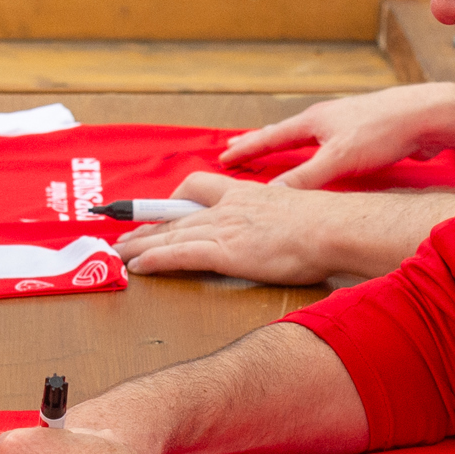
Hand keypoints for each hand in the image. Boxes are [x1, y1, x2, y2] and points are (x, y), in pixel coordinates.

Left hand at [117, 173, 454, 285]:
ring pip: (170, 234)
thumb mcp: (296, 212)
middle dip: (146, 225)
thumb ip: (280, 218)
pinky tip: (138, 265)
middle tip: (124, 233)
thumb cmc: (325, 225)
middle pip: (175, 214)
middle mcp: (228, 208)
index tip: (164, 208)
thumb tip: (284, 230)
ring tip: (121, 252)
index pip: (199, 188)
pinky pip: (179, 255)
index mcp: (245, 195)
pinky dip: (155, 259)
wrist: (333, 228)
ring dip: (141, 244)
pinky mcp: (224, 251)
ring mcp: (224, 228)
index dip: (177, 199)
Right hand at [223, 81, 454, 189]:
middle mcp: (327, 119)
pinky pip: (330, 148)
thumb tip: (271, 196)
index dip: (246, 149)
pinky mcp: (366, 137)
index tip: (223, 156)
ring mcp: (346, 126)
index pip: (271, 137)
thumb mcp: (338, 159)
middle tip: (236, 151)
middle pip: (285, 134)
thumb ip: (305, 178)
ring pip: (308, 141)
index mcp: (314, 121)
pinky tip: (322, 165)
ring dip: (288, 150)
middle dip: (260, 144)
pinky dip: (315, 156)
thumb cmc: (382, 131)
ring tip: (274, 156)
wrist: (426, 116)